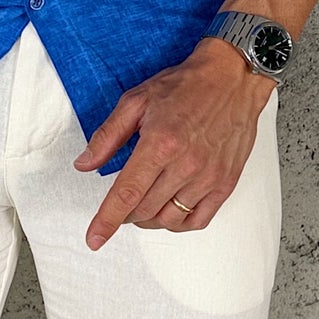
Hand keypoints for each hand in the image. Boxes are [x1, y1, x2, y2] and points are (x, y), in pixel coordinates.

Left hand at [74, 37, 276, 249]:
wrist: (233, 79)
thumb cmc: (186, 86)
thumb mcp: (137, 100)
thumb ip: (108, 136)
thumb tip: (84, 164)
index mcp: (160, 143)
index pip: (127, 194)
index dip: (107, 220)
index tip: (94, 239)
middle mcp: (186, 164)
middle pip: (145, 210)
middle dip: (125, 214)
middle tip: (121, 202)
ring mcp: (208, 177)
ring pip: (169, 219)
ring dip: (149, 219)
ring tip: (143, 205)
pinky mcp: (225, 183)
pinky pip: (198, 220)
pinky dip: (178, 223)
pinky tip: (168, 212)